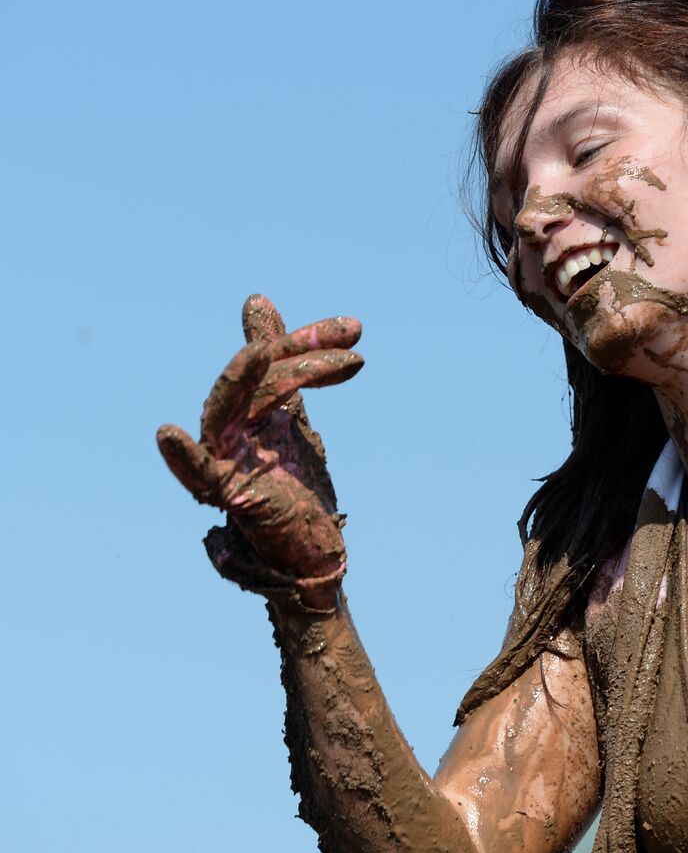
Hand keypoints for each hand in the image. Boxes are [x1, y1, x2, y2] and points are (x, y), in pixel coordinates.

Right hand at [157, 294, 363, 612]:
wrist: (311, 550)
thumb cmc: (294, 484)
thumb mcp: (290, 413)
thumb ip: (279, 365)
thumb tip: (256, 302)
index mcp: (249, 408)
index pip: (274, 361)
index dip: (308, 339)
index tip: (355, 327)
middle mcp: (233, 428)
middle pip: (254, 376)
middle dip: (298, 351)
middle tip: (351, 334)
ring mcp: (227, 458)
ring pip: (233, 407)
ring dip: (257, 379)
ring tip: (263, 352)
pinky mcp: (227, 494)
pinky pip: (197, 474)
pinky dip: (180, 457)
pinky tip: (167, 434)